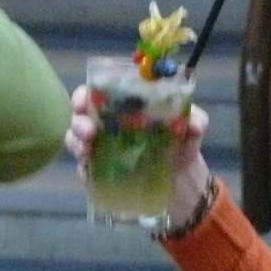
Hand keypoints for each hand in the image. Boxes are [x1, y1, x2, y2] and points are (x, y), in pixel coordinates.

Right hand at [64, 84, 211, 227]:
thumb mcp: (191, 128)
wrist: (180, 178)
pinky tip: (88, 170)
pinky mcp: (97, 172)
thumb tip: (194, 124)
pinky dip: (82, 168)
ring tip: (86, 149)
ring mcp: (98, 147)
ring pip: (74, 139)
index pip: (96, 91)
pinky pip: (83, 168)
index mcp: (123, 104)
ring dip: (75, 141)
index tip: (85, 98)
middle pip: (79, 114)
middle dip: (78, 119)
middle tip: (88, 130)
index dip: (86, 93)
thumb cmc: (180, 142)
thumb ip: (196, 121)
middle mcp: (106, 122)